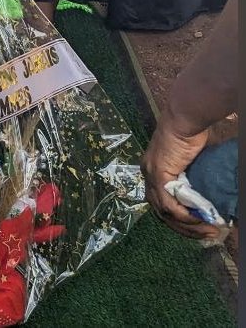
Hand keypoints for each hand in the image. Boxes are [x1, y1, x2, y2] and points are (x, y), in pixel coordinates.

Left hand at [141, 111, 219, 239]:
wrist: (184, 121)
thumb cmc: (190, 136)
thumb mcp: (191, 164)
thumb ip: (192, 180)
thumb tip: (205, 197)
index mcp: (153, 171)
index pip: (161, 203)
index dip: (179, 220)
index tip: (200, 228)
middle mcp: (147, 174)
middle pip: (161, 211)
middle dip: (185, 228)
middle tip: (207, 235)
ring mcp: (150, 174)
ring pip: (164, 211)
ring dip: (187, 225)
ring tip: (209, 231)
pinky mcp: (157, 173)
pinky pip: (167, 203)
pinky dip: (183, 216)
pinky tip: (198, 221)